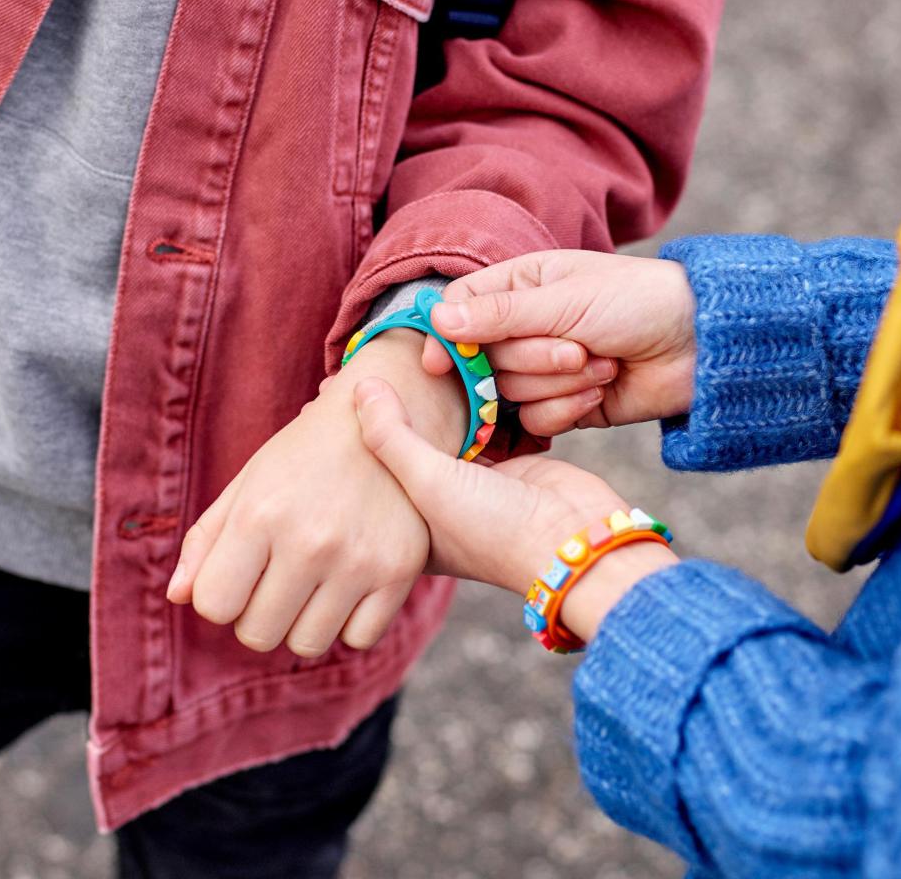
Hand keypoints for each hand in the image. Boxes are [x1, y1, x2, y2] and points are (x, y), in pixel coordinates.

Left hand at [166, 330, 464, 656]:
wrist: (386, 421)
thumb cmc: (305, 455)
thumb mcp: (249, 482)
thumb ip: (206, 539)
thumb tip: (178, 598)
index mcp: (261, 514)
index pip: (214, 606)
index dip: (221, 594)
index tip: (241, 570)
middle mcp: (310, 542)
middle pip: (257, 635)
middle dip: (258, 612)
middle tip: (278, 575)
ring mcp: (360, 560)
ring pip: (307, 644)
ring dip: (302, 621)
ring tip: (314, 580)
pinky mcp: (400, 571)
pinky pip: (358, 639)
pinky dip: (349, 622)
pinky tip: (349, 584)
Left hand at [355, 378, 677, 641]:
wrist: (577, 537)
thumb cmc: (496, 529)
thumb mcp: (429, 483)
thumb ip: (392, 436)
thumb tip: (361, 386)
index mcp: (408, 533)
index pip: (366, 483)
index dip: (345, 445)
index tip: (324, 400)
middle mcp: (438, 509)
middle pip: (402, 454)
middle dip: (384, 418)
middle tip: (355, 374)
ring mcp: (473, 484)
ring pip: (440, 434)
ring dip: (428, 404)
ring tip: (394, 364)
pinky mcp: (506, 461)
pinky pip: (478, 423)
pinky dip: (467, 401)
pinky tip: (444, 370)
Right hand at [421, 251, 695, 435]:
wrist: (699, 345)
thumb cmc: (637, 301)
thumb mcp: (566, 300)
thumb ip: (500, 315)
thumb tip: (437, 319)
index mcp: (522, 286)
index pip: (461, 309)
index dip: (447, 337)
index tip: (440, 363)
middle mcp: (525, 327)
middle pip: (486, 359)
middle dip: (533, 359)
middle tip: (577, 350)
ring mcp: (543, 368)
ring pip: (510, 392)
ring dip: (558, 383)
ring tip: (601, 364)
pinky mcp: (563, 404)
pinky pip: (536, 419)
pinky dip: (567, 407)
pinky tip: (600, 390)